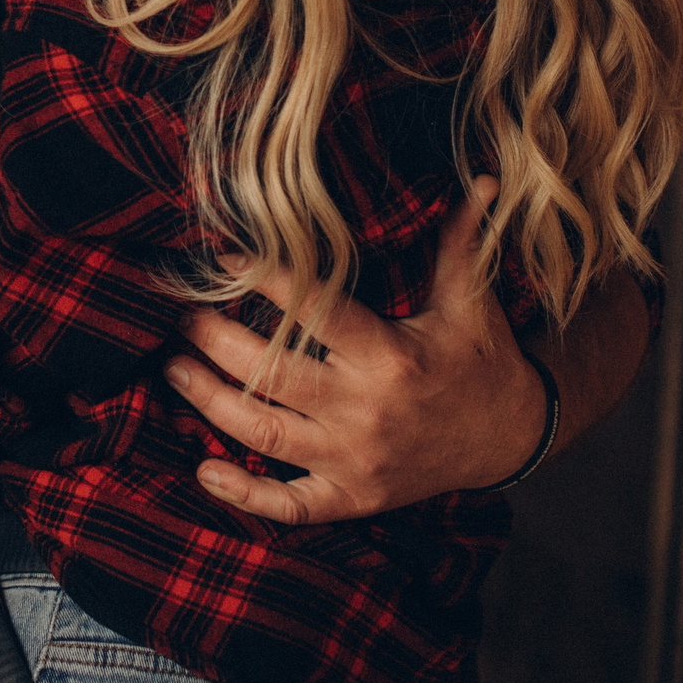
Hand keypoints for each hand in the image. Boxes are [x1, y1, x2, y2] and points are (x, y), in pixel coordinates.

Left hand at [163, 178, 546, 522]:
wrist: (511, 438)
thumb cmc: (481, 360)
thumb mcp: (472, 302)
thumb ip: (461, 242)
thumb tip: (480, 177)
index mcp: (391, 357)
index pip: (317, 312)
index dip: (267, 282)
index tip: (225, 258)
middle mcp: (368, 411)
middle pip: (273, 376)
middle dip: (217, 344)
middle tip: (181, 318)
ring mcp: (356, 460)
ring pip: (266, 436)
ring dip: (210, 404)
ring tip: (172, 369)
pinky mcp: (353, 497)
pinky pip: (290, 505)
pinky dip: (244, 495)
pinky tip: (204, 471)